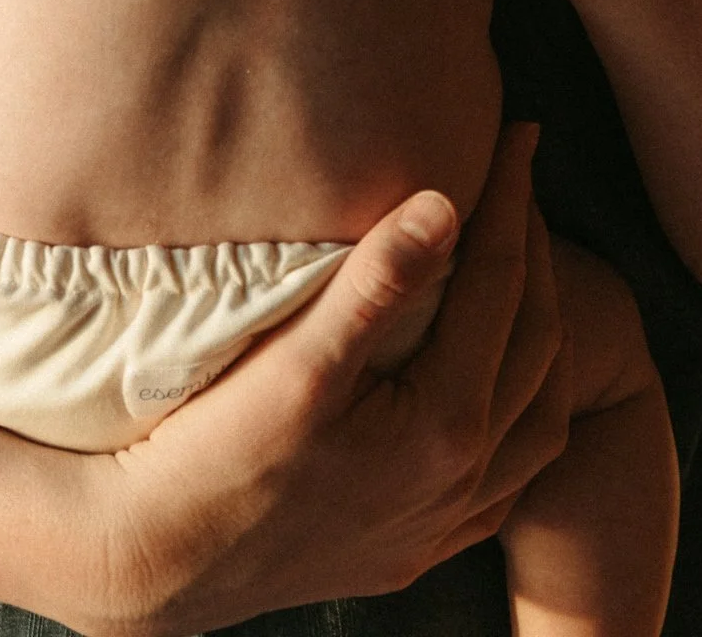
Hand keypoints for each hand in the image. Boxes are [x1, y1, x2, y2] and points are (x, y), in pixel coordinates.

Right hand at [76, 127, 568, 636]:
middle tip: (523, 186)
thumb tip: (444, 205)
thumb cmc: (215, 456)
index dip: (514, 204)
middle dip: (539, 256)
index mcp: (444, 428)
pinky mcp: (416, 549)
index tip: (520, 137)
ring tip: (520, 270)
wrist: (159, 564)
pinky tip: (492, 383)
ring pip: (541, 420)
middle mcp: (463, 483)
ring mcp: (443, 523)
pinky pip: (511, 480)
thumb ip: (374, 285)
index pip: (505, 288)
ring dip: (542, 335)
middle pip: (539, 347)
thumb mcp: (293, 364)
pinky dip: (522, 413)